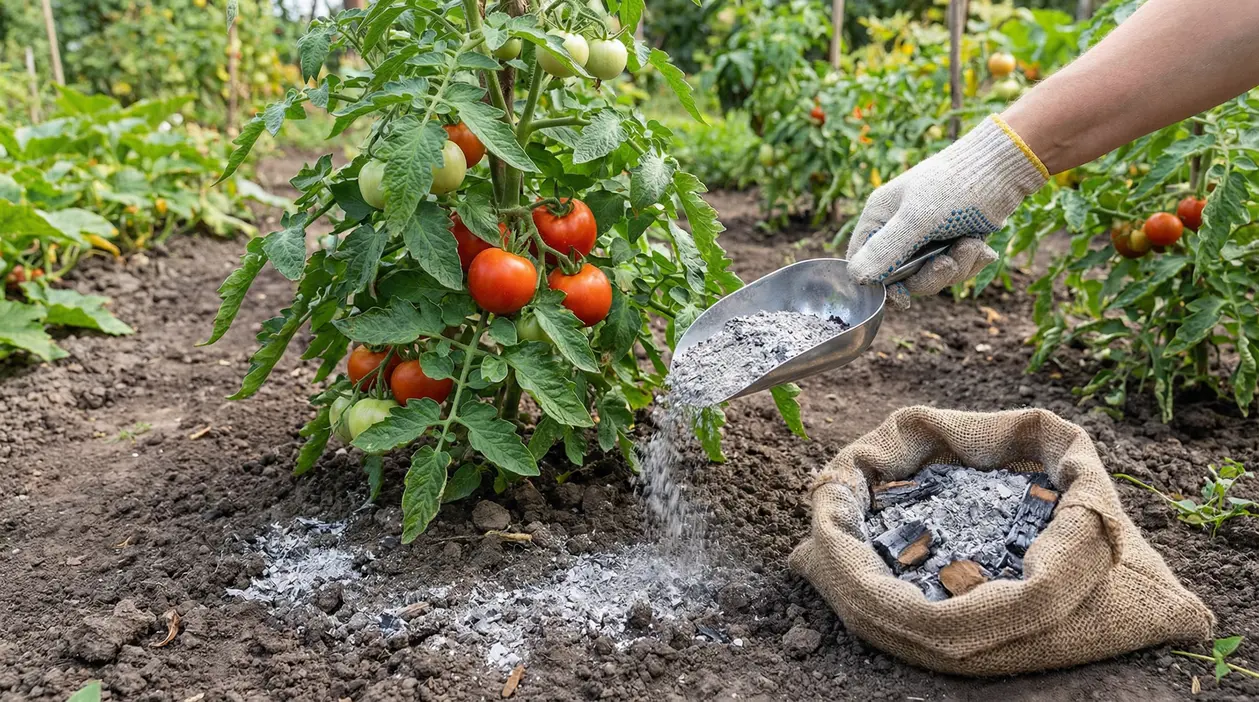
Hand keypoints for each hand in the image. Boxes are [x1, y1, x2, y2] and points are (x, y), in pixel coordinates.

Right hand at [846, 116, 1047, 308]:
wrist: (1005, 167)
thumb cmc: (956, 185)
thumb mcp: (918, 219)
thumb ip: (886, 250)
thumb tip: (856, 278)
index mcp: (880, 217)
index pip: (863, 262)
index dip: (880, 284)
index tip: (904, 296)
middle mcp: (899, 228)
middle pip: (901, 277)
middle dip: (930, 276)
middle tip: (948, 263)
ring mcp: (927, 235)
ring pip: (931, 275)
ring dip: (956, 266)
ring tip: (972, 244)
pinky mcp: (952, 239)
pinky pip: (954, 266)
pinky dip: (970, 261)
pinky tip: (982, 246)